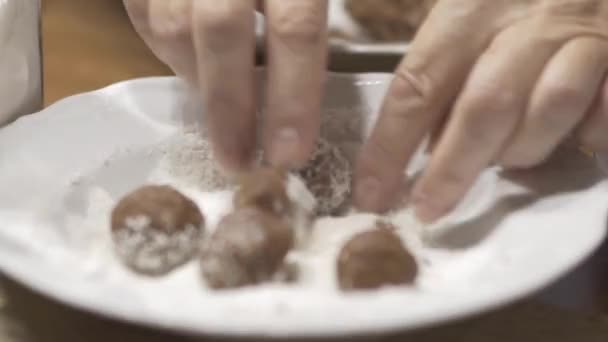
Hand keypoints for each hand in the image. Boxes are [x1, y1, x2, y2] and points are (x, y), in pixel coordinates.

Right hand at [124, 0, 327, 171]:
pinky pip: (142, 12)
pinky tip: (189, 65)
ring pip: (174, 24)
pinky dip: (164, 48)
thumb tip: (316, 98)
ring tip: (219, 110)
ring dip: (196, 79)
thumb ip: (309, 25)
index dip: (293, 97)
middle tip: (238, 161)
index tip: (290, 154)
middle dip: (229, 106)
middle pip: (222, 31)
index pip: (296, 28)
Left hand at [354, 0, 607, 220]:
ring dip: (520, 150)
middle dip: (453, 169)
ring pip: (551, 109)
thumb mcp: (468, 9)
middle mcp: (528, 21)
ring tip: (504, 161)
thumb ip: (443, 66)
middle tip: (428, 209)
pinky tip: (573, 139)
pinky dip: (587, 135)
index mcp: (472, 7)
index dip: (390, 146)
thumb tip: (423, 143)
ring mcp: (585, 37)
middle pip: (484, 107)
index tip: (372, 191)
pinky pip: (606, 112)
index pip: (419, 85)